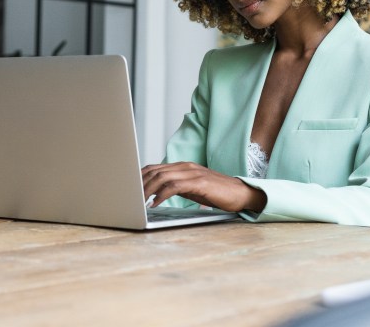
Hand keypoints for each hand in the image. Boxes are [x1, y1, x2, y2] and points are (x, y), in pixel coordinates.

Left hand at [141, 162, 266, 212]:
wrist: (240, 193)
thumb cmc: (217, 193)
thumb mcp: (192, 188)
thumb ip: (177, 186)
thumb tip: (157, 193)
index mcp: (183, 167)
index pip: (155, 167)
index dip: (140, 176)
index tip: (129, 187)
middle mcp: (186, 167)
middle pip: (155, 171)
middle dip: (140, 184)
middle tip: (130, 196)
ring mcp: (192, 173)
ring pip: (162, 177)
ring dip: (148, 190)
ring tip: (139, 201)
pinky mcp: (199, 182)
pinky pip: (175, 186)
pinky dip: (162, 194)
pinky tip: (155, 203)